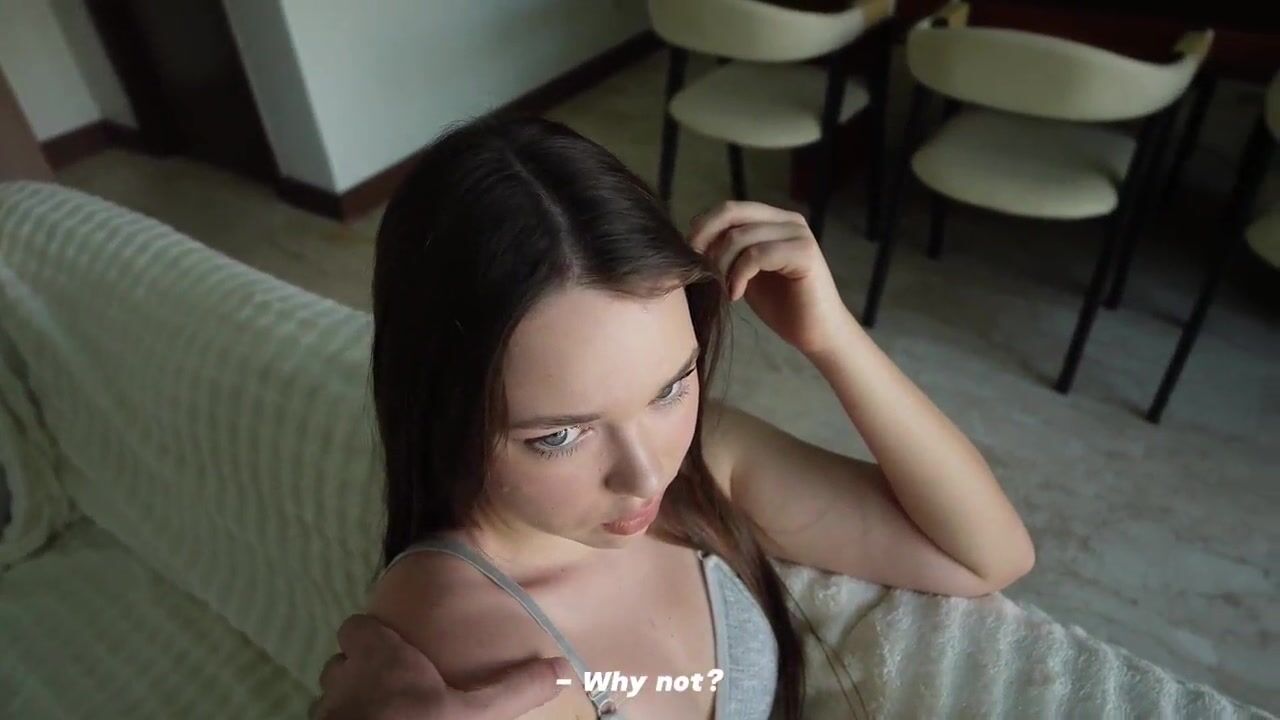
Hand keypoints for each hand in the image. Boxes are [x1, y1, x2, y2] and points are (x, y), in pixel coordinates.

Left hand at [309, 614, 570, 719]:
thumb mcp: (472, 712)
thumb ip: (513, 689)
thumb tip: (561, 668)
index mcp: (379, 656)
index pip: (357, 626)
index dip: (372, 635)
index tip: (396, 646)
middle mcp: (343, 676)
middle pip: (342, 660)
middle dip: (360, 668)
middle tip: (391, 684)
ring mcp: (326, 709)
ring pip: (331, 694)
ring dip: (349, 699)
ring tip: (377, 711)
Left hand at [689, 201, 850, 357]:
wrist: (817, 333)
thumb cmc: (782, 307)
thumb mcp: (745, 273)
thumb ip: (728, 253)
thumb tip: (691, 241)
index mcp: (773, 220)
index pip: (728, 209)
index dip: (702, 228)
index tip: (690, 256)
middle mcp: (787, 220)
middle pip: (731, 212)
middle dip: (705, 239)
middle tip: (698, 269)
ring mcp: (798, 233)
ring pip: (740, 236)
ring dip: (722, 266)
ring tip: (723, 290)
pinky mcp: (804, 253)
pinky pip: (757, 254)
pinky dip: (739, 275)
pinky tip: (736, 295)